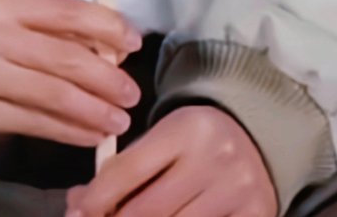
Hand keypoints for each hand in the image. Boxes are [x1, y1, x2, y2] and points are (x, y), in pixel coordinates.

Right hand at [0, 0, 141, 151]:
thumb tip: (109, 48)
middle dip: (105, 79)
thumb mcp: (5, 18)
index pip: (64, 10)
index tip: (133, 43)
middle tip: (131, 94)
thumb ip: (49, 28)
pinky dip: (66, 131)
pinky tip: (88, 135)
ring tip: (117, 122)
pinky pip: (31, 122)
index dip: (105, 26)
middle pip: (62, 56)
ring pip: (51, 94)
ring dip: (92, 111)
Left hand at [65, 105, 277, 216]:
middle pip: (149, 211)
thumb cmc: (196, 139)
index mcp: (185, 128)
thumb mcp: (162, 138)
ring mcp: (238, 192)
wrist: (259, 135)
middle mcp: (215, 159)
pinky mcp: (257, 214)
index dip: (97, 197)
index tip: (77, 212)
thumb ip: (124, 168)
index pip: (129, 170)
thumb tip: (78, 205)